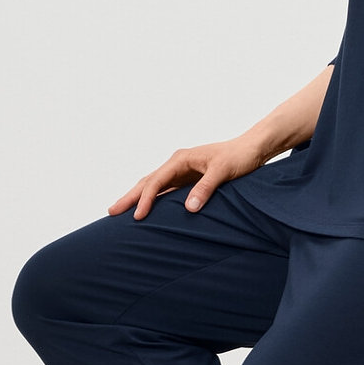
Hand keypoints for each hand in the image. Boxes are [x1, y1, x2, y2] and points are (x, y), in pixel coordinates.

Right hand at [108, 135, 269, 219]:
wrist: (252, 148)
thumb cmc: (239, 157)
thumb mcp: (223, 172)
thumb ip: (206, 189)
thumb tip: (189, 208)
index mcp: (181, 159)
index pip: (156, 181)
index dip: (146, 199)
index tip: (138, 216)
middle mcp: (177, 163)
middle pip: (147, 181)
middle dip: (130, 197)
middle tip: (111, 212)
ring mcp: (181, 171)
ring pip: (154, 185)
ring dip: (138, 198)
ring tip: (121, 211)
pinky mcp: (188, 179)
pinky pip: (165, 190)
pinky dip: (154, 199)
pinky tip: (147, 210)